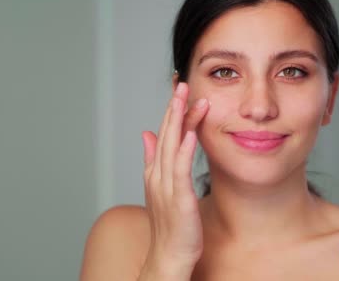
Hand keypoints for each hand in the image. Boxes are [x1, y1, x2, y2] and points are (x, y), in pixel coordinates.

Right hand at [141, 82, 209, 275]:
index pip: (164, 134)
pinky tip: (192, 133)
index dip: (171, 110)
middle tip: (182, 83)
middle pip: (166, 134)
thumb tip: (146, 133)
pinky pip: (181, 170)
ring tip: (187, 98)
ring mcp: (167, 185)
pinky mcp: (179, 198)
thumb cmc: (170, 225)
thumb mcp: (161, 186)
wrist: (168, 256)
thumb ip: (153, 159)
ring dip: (180, 121)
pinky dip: (185, 150)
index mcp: (156, 170)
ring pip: (172, 146)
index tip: (179, 89)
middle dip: (173, 107)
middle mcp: (158, 174)